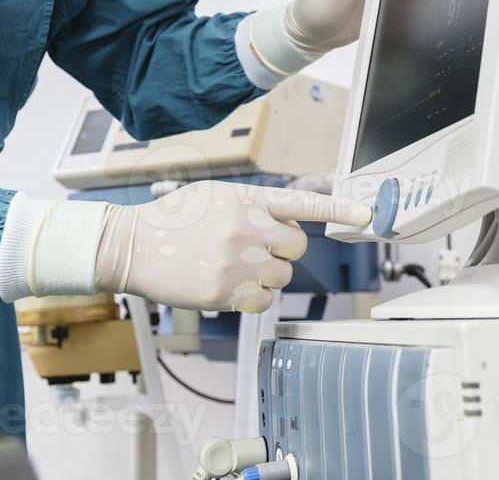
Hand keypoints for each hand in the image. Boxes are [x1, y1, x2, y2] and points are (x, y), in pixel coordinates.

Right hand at [94, 182, 371, 312]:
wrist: (132, 246)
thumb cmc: (172, 220)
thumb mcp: (213, 197)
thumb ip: (251, 205)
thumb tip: (283, 222)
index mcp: (244, 200)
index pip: (301, 203)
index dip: (338, 210)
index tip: (366, 215)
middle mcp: (245, 228)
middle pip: (297, 246)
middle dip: (282, 250)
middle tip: (254, 249)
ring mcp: (237, 262)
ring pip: (281, 275)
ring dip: (265, 274)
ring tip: (232, 265)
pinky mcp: (226, 291)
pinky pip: (263, 301)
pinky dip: (252, 297)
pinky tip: (227, 285)